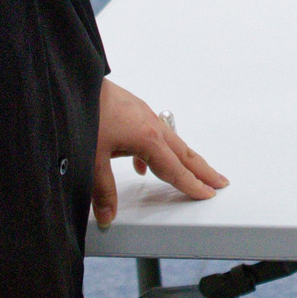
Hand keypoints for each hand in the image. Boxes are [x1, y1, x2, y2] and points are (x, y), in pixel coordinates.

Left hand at [92, 77, 227, 227]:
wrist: (77, 82)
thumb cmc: (87, 112)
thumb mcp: (93, 158)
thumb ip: (103, 190)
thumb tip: (108, 215)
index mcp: (148, 139)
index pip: (175, 170)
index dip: (192, 185)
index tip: (207, 193)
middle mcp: (152, 126)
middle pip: (184, 153)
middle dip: (203, 169)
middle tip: (219, 181)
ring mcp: (144, 116)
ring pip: (172, 142)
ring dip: (184, 158)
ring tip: (191, 171)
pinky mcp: (134, 111)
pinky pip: (154, 134)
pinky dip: (158, 150)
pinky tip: (142, 162)